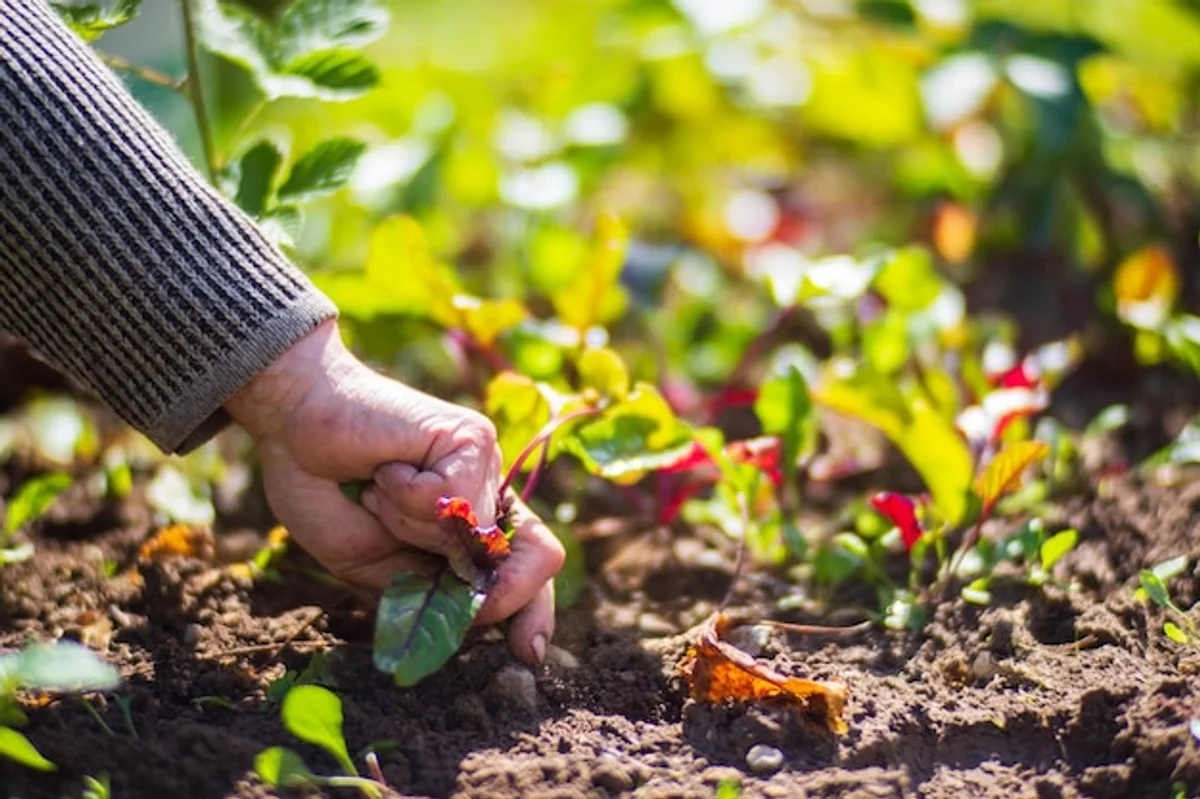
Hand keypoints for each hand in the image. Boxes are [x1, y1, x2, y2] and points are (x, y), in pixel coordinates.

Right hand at [225, 320, 563, 662]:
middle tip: (439, 578)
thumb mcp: (376, 567)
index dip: (533, 615)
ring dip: (411, 529)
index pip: (524, 580)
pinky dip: (404, 495)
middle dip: (496, 590)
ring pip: (477, 536)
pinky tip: (383, 469)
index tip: (528, 652)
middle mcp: (487, 500)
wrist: (294, 423)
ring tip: (378, 495)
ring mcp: (485, 467)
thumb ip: (427, 594)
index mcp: (469, 536)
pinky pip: (452, 497)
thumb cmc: (329, 493)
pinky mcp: (472, 439)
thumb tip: (486, 611)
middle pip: (539, 558)